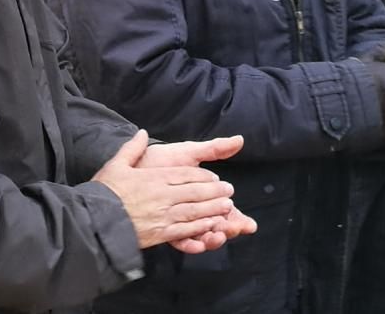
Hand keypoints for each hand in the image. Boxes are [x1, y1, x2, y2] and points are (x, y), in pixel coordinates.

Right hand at [93, 130, 235, 249]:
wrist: (95, 219)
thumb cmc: (105, 191)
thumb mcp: (116, 164)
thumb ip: (132, 148)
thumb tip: (142, 132)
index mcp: (154, 178)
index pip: (185, 175)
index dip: (203, 177)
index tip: (215, 178)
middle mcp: (162, 196)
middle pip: (195, 192)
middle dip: (215, 192)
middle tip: (230, 190)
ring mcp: (163, 216)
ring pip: (195, 211)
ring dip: (214, 209)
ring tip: (227, 207)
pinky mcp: (161, 233)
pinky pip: (186, 230)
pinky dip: (201, 227)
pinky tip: (211, 225)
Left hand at [139, 136, 256, 252]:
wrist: (135, 165)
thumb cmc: (161, 158)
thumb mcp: (189, 153)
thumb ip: (214, 149)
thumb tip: (238, 140)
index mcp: (204, 197)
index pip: (227, 212)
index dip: (239, 220)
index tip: (249, 224)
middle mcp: (195, 212)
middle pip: (218, 227)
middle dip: (228, 230)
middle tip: (233, 228)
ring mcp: (180, 221)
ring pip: (202, 236)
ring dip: (212, 239)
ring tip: (217, 235)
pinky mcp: (165, 228)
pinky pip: (181, 241)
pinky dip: (191, 244)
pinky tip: (198, 242)